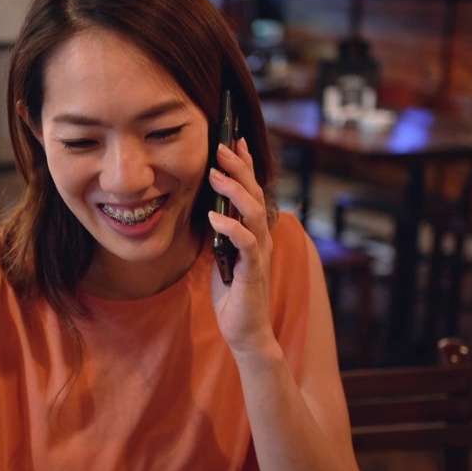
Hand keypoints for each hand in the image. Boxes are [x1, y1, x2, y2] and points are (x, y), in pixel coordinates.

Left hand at [207, 138, 273, 355]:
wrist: (244, 331)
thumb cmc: (233, 295)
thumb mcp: (222, 255)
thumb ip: (220, 233)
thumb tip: (208, 208)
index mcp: (255, 232)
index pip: (252, 191)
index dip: (245, 165)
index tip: (234, 138)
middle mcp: (263, 238)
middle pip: (255, 194)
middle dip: (240, 168)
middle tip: (223, 145)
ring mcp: (260, 253)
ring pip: (255, 212)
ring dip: (235, 190)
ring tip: (216, 173)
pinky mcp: (254, 271)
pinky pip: (246, 243)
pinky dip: (231, 226)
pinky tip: (214, 216)